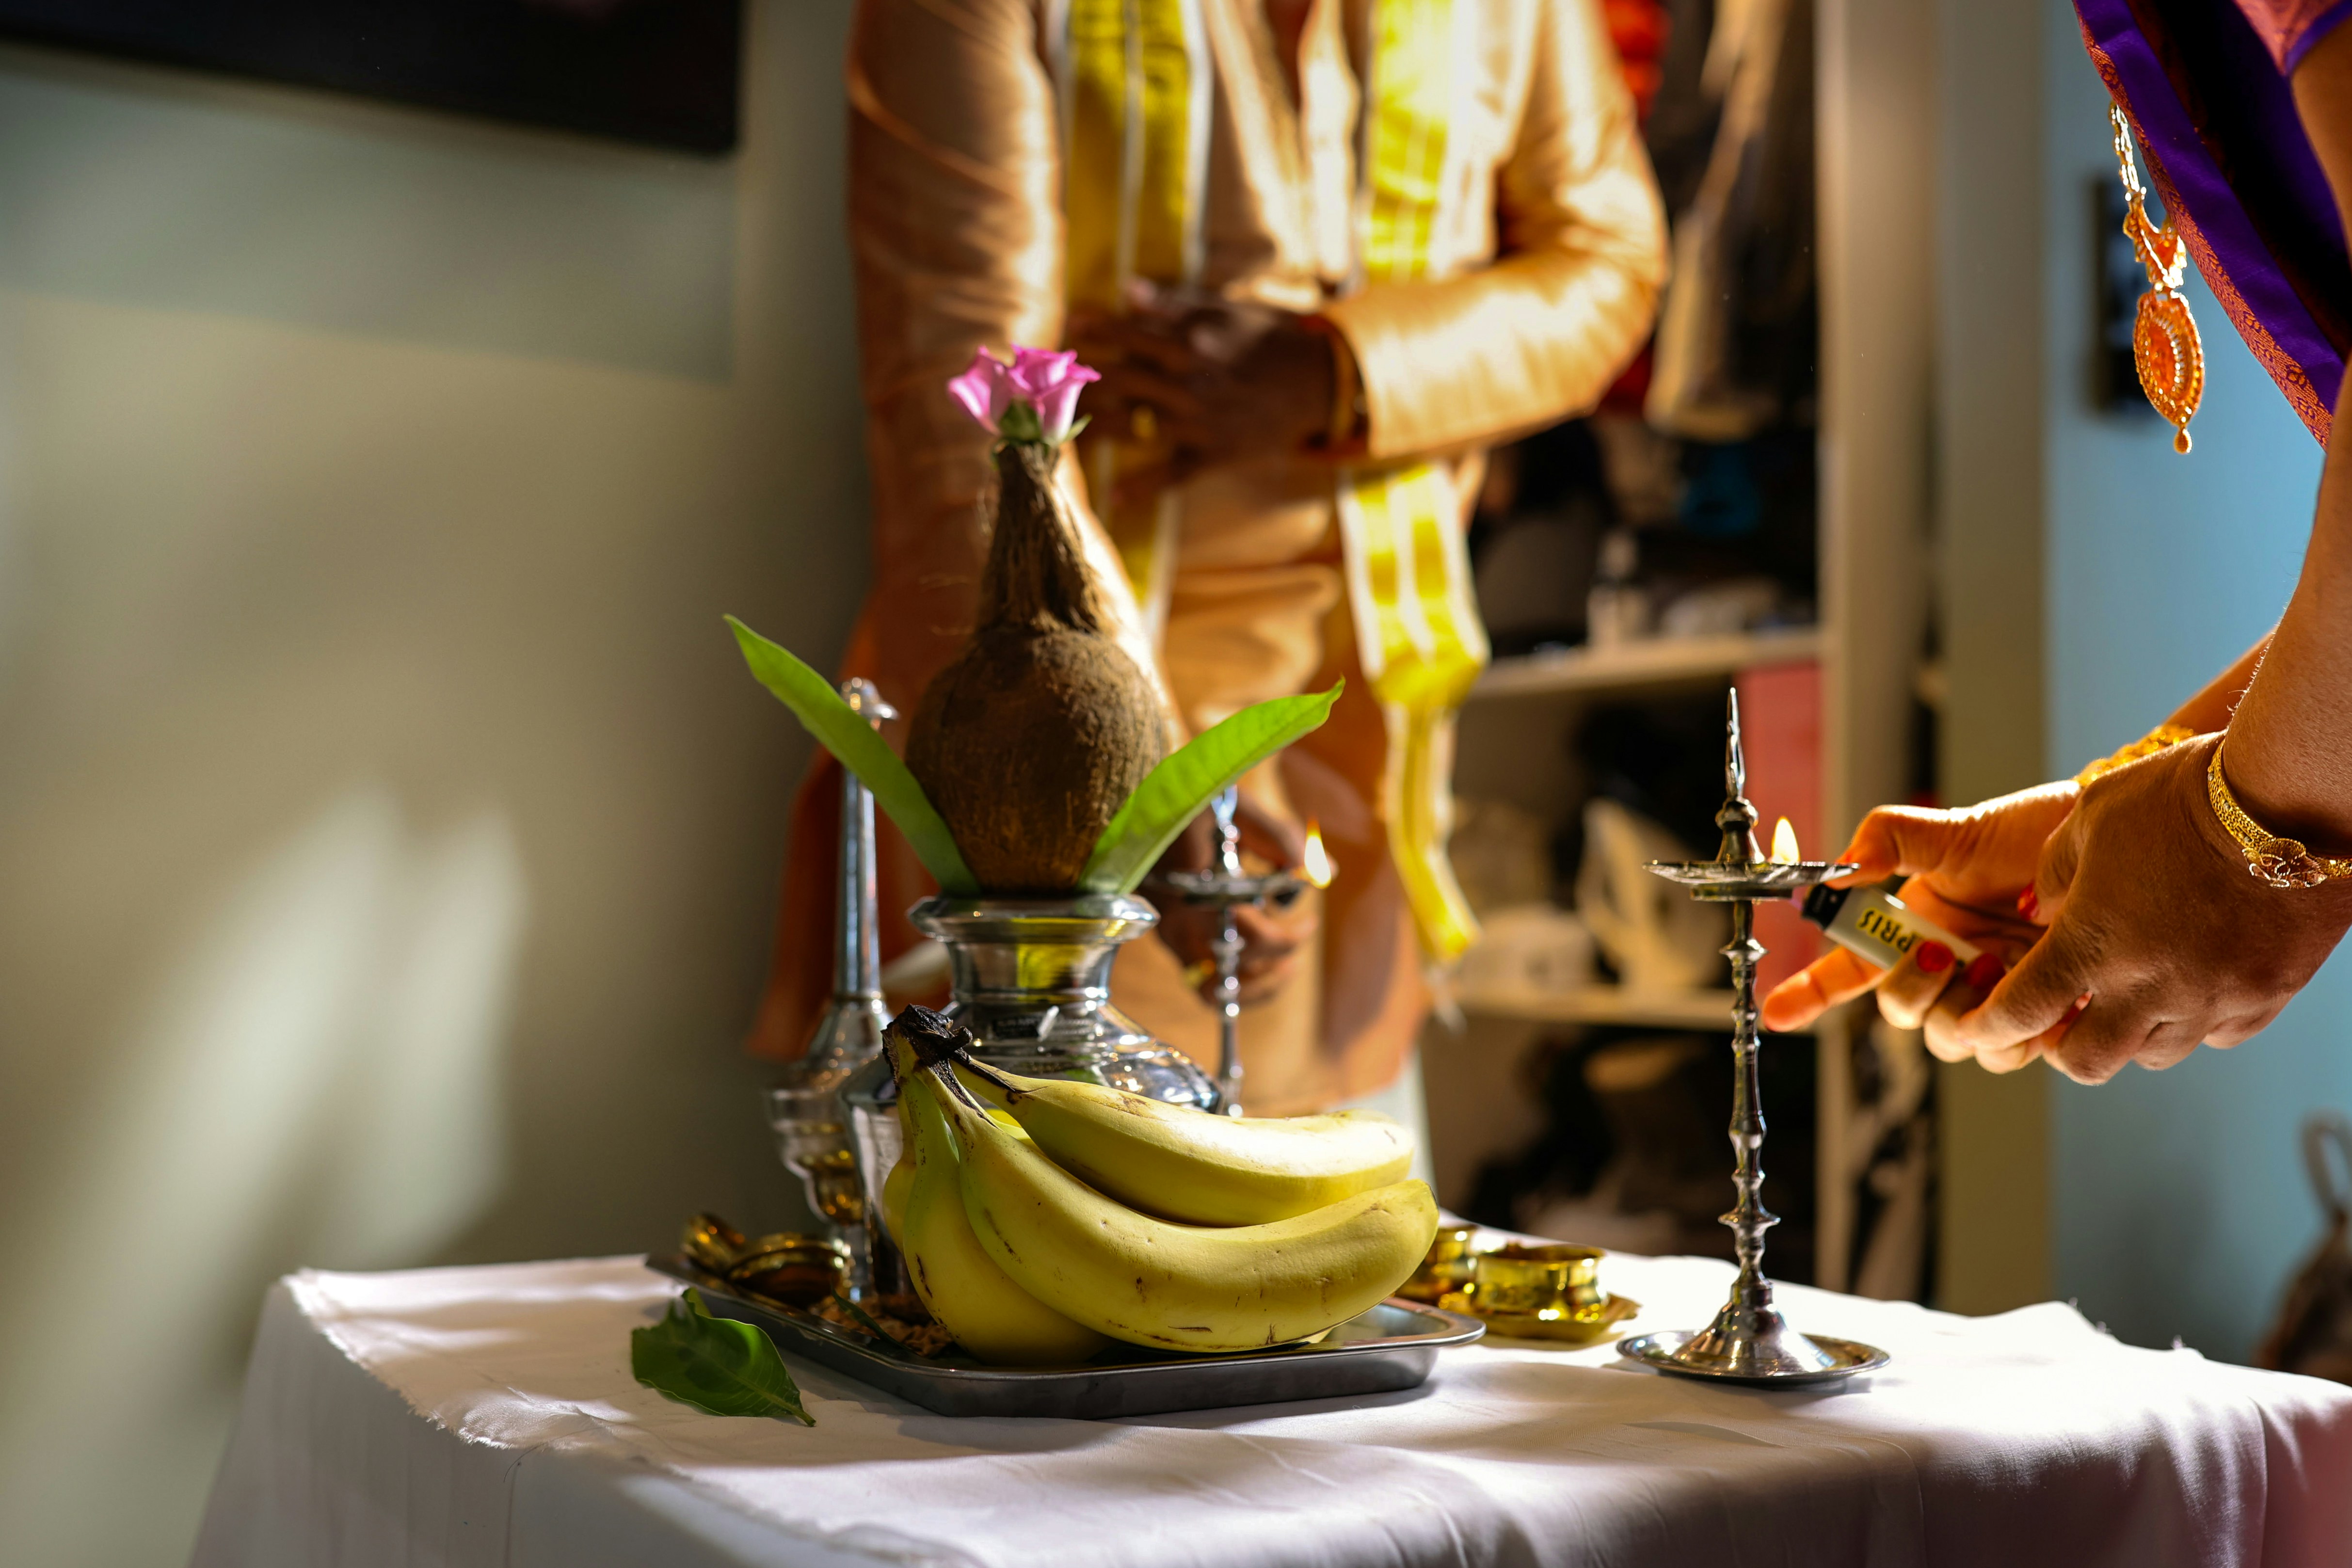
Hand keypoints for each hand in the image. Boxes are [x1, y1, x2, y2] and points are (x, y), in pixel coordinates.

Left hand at [1067, 284, 1337, 507]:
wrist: (1319, 383)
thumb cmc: (1270, 339)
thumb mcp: (1227, 309)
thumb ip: (1177, 302)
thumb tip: (1128, 289)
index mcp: (1191, 342)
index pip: (1129, 333)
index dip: (1095, 329)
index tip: (1068, 325)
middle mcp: (1188, 382)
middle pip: (1119, 380)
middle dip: (1078, 380)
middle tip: (1043, 381)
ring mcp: (1198, 421)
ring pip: (1133, 425)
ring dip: (1091, 426)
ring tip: (1054, 425)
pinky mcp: (1212, 453)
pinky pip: (1171, 475)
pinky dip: (1142, 488)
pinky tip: (1114, 498)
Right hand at [1140, 795, 1318, 1006]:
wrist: (1137, 801)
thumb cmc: (1191, 800)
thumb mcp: (1240, 810)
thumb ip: (1282, 839)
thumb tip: (1325, 871)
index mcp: (1200, 889)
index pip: (1256, 939)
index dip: (1291, 939)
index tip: (1308, 922)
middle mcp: (1178, 921)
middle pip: (1235, 970)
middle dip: (1275, 962)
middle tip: (1296, 938)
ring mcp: (1167, 934)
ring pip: (1212, 989)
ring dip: (1252, 983)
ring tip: (1280, 967)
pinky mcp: (1163, 938)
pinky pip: (1197, 979)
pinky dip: (1229, 979)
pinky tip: (1251, 963)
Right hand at [1760, 782, 2076, 1063]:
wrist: (2112, 851)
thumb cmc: (2032, 834)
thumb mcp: (1954, 830)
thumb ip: (1889, 838)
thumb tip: (1840, 870)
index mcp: (1914, 929)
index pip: (1850, 969)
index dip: (1808, 993)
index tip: (1775, 1013)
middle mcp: (1946, 968)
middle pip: (1900, 1012)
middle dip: (1911, 992)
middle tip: (1941, 956)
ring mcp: (1992, 995)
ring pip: (1953, 1040)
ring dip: (1967, 1013)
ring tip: (1998, 968)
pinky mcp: (2039, 1014)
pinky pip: (2011, 1051)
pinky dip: (2020, 1032)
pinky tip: (2039, 992)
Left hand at [1953, 735, 2351, 1081]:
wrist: (2288, 797)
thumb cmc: (2179, 794)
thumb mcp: (2092, 816)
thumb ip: (2056, 873)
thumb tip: (2041, 910)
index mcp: (2091, 945)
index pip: (2020, 1014)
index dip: (1988, 1029)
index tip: (1974, 1031)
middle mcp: (2149, 987)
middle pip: (2087, 1062)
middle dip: (2062, 1048)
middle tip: (2059, 1019)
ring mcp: (2212, 998)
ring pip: (2153, 1053)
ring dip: (2128, 1034)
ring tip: (2125, 996)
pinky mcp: (2266, 996)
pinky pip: (2217, 1035)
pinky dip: (2193, 1021)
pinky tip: (2189, 982)